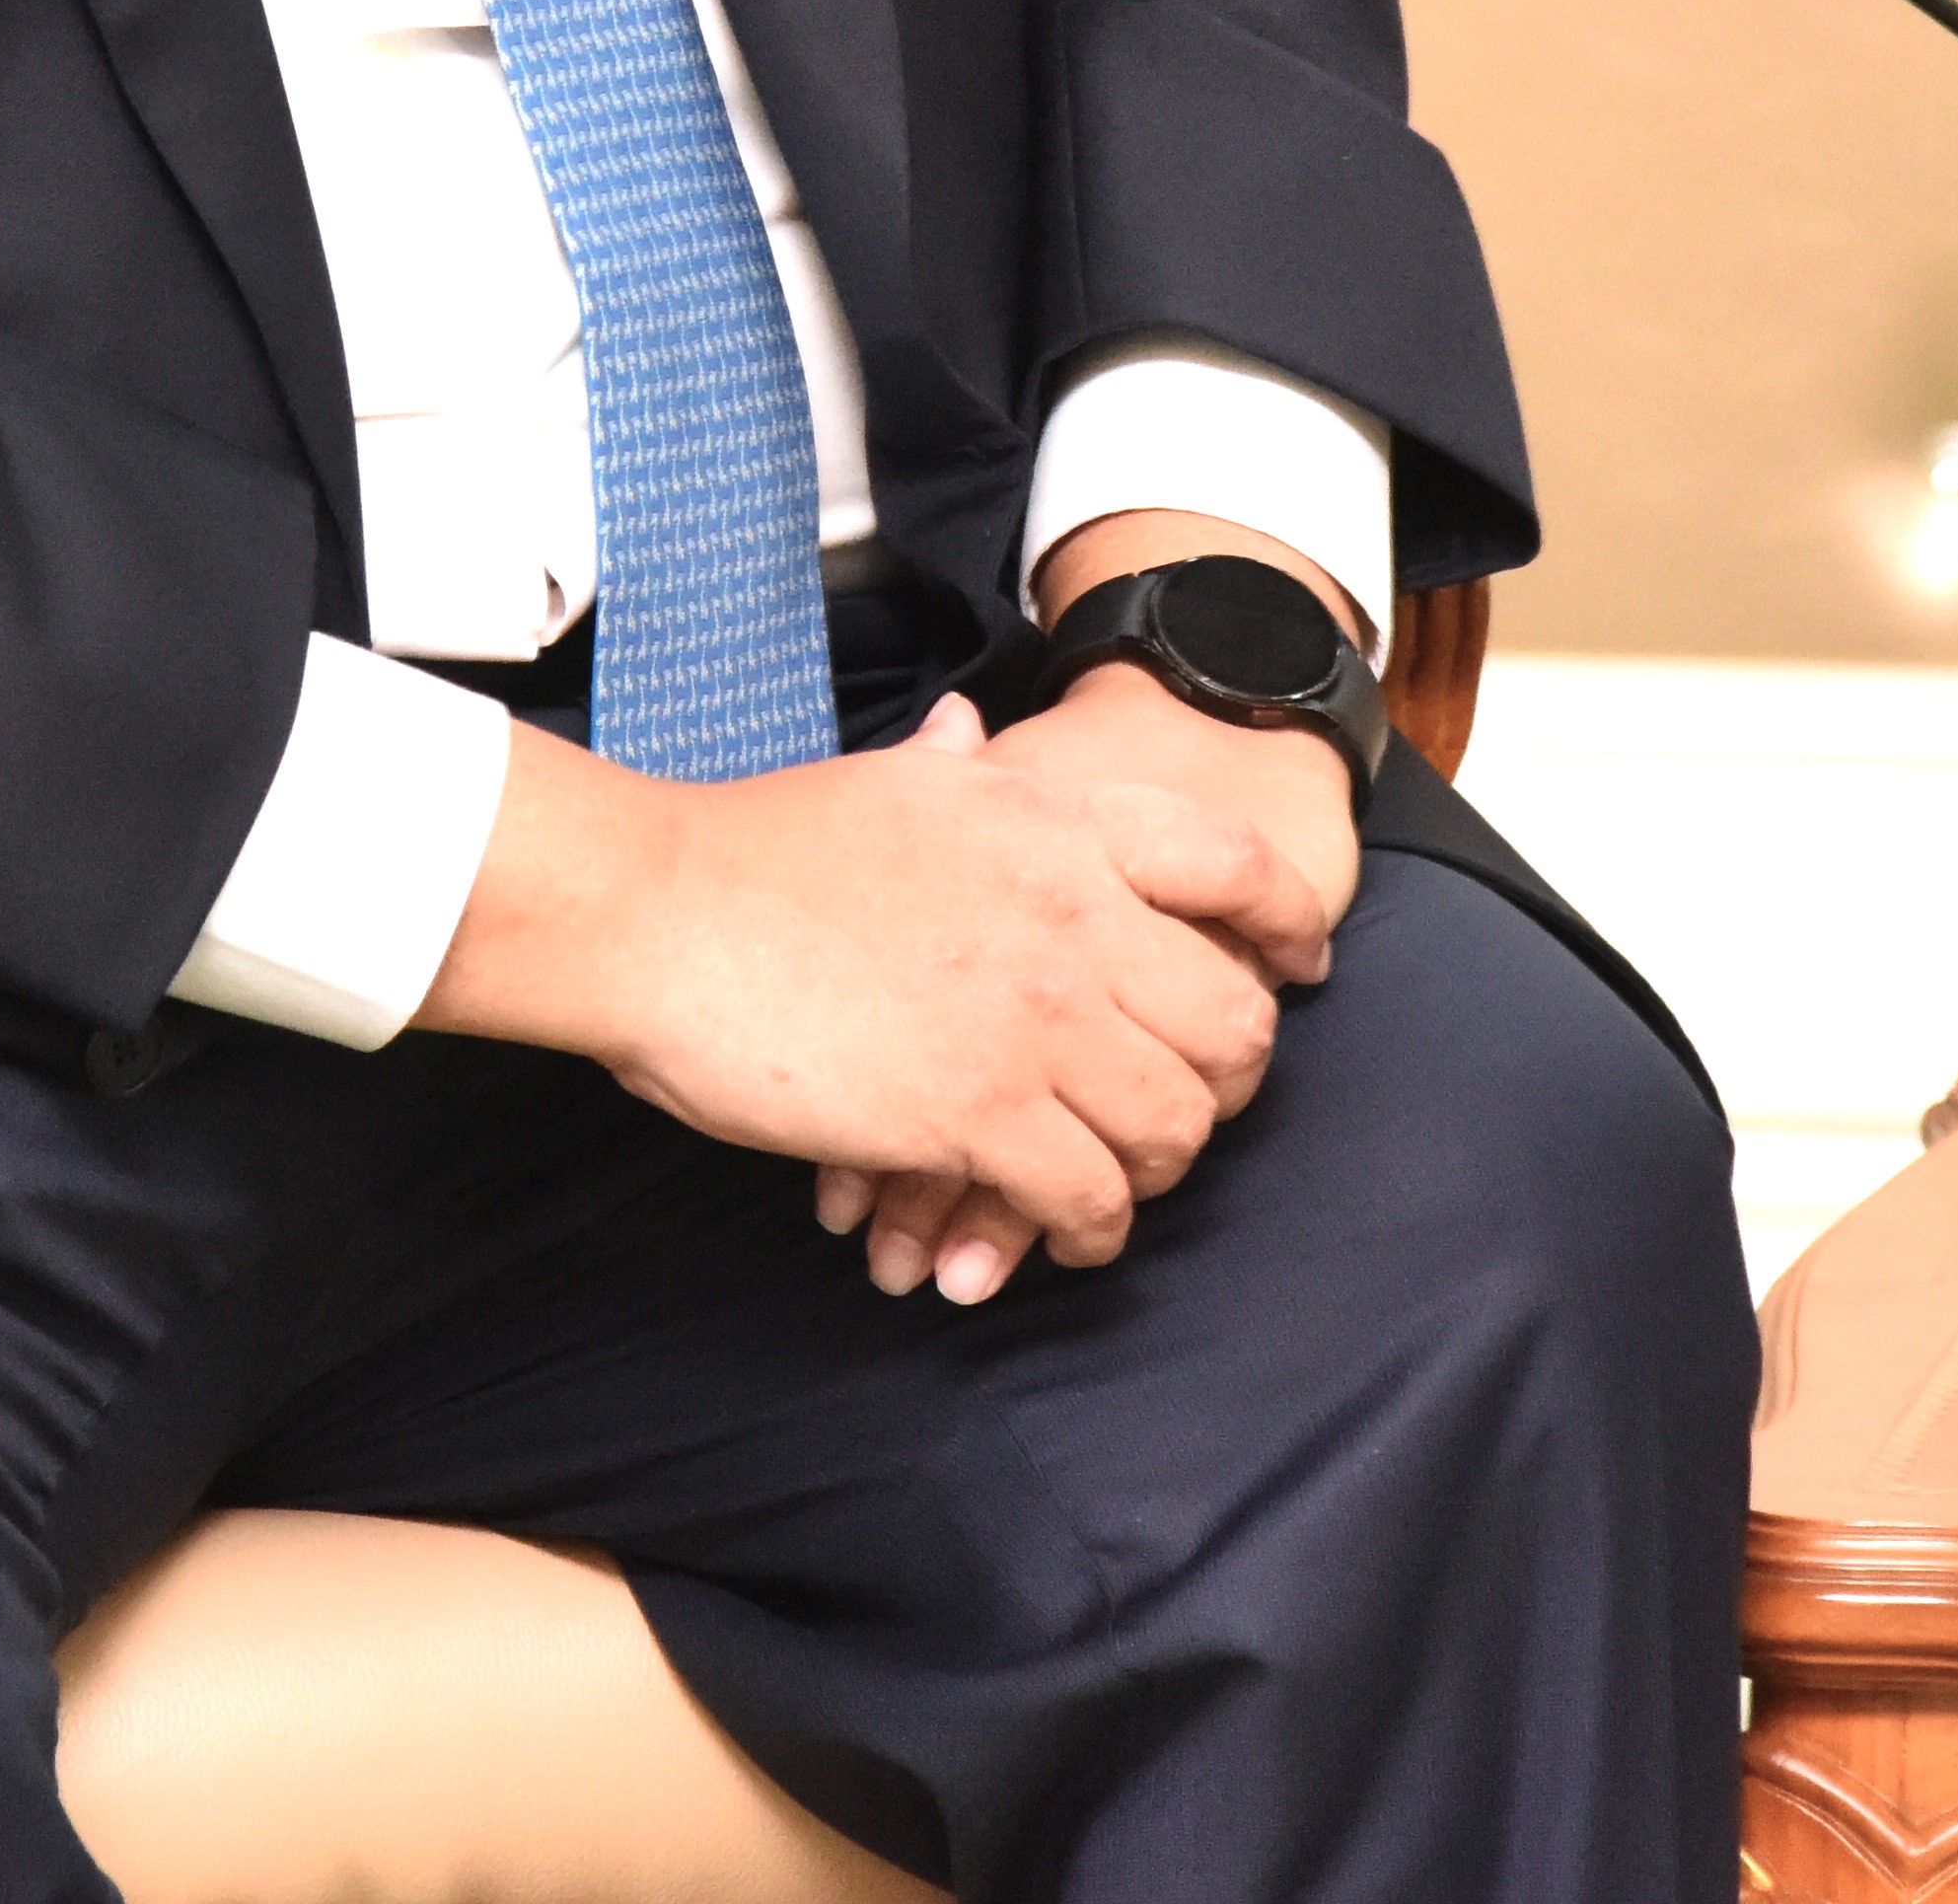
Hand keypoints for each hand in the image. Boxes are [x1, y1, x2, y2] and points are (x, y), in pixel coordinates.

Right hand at [819, 660, 1364, 1299]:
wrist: (660, 911)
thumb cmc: (755, 849)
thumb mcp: (888, 782)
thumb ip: (957, 770)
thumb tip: (972, 728)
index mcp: (1056, 822)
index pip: (1236, 866)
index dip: (1287, 925)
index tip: (1297, 968)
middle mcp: (1073, 915)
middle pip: (1234, 1019)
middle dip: (1225, 1078)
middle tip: (1184, 1106)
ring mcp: (1033, 1018)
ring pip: (1177, 1123)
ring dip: (1156, 1166)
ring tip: (1115, 1181)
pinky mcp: (978, 1112)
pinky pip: (1091, 1196)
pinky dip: (1087, 1228)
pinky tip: (1055, 1229)